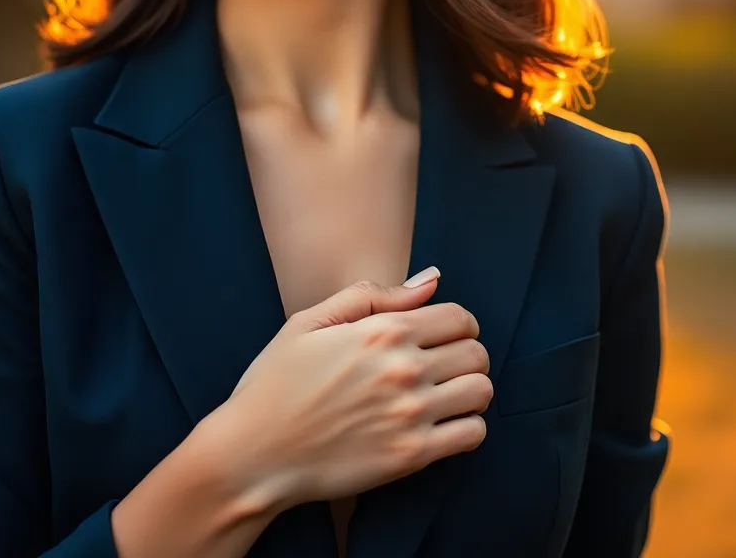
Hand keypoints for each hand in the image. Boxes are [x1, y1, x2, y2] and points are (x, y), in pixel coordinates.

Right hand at [217, 270, 491, 510]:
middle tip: (442, 366)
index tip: (442, 335)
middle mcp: (404, 369)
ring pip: (481, 391)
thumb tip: (430, 280)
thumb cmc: (276, 383)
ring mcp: (411, 414)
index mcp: (382, 331)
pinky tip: (441, 424)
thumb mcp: (310, 321)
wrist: (254, 453)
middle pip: (476, 352)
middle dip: (465, 353)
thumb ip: (373, 296)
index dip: (457, 323)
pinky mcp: (411, 455)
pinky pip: (472, 434)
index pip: (459, 317)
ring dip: (470, 389)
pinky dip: (467, 426)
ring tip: (445, 394)